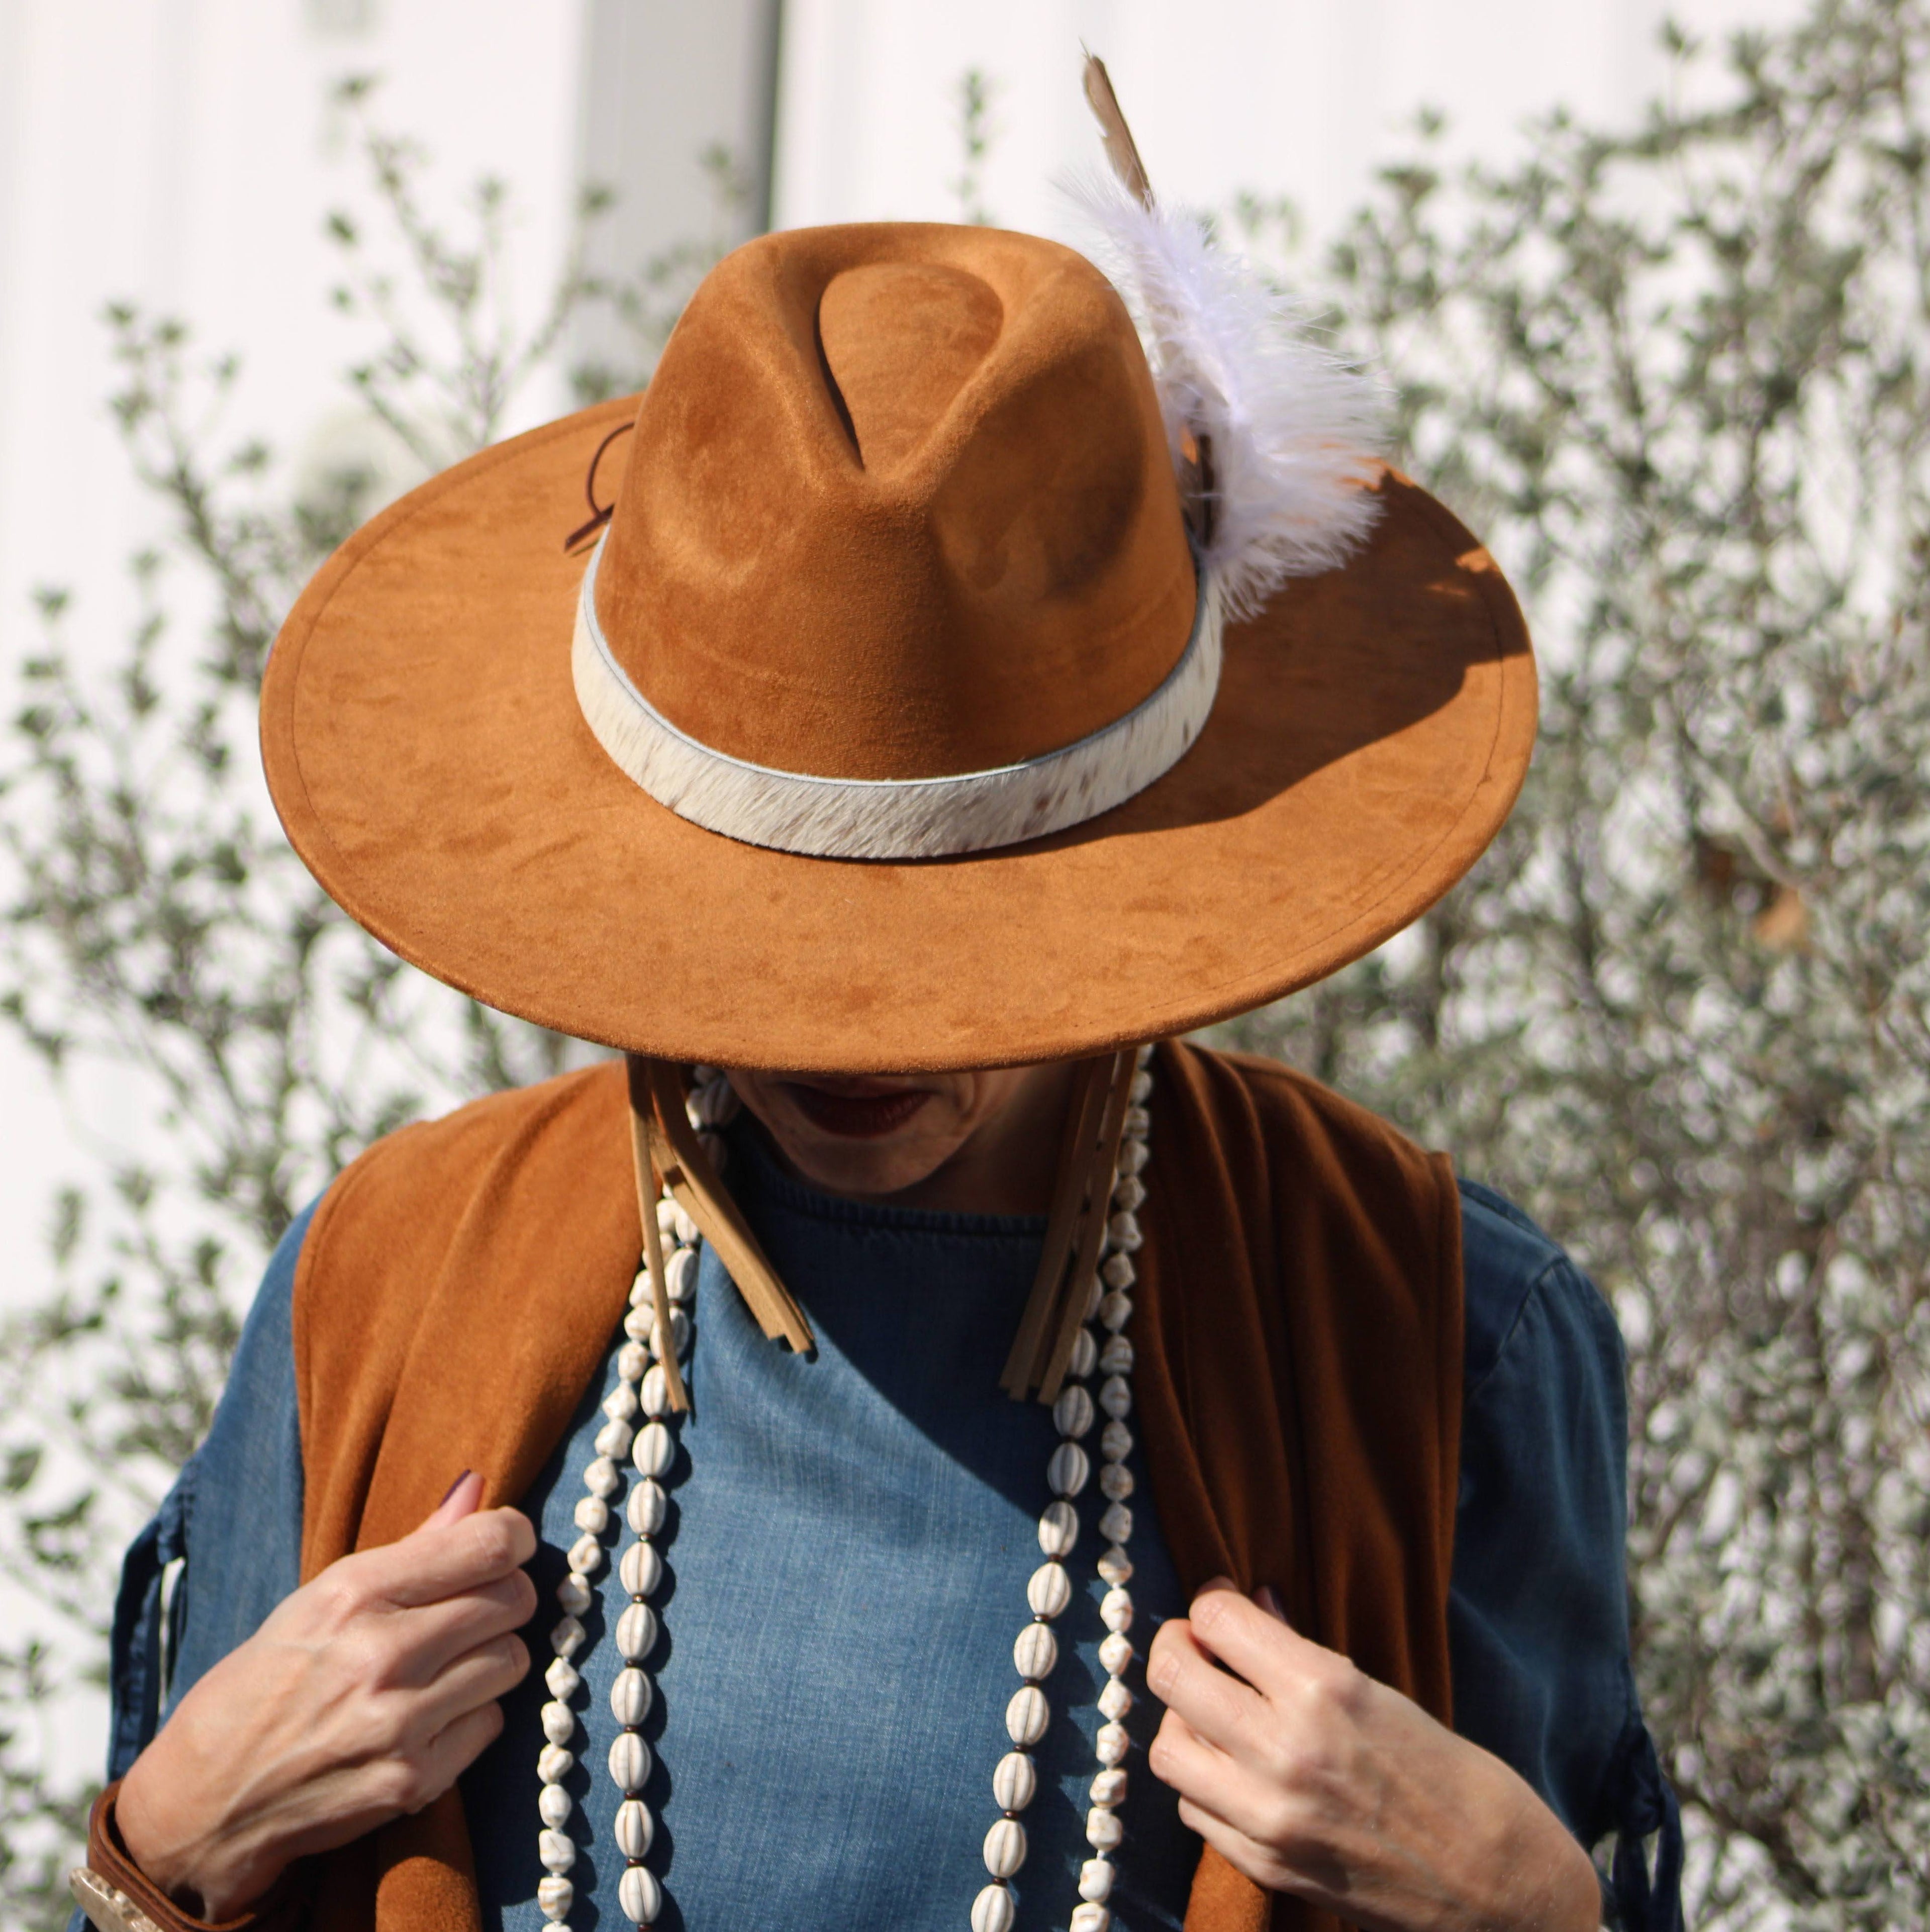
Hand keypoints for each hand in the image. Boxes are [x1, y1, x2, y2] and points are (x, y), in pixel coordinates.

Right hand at [115, 1473, 535, 1919]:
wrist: (203, 1803)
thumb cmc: (265, 1684)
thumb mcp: (321, 1599)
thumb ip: (412, 1547)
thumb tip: (477, 1489)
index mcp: (354, 1594)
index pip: (488, 1544)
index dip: (513, 1538)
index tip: (506, 1545)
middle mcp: (382, 1654)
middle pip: (513, 1599)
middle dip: (504, 1597)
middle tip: (473, 1609)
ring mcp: (401, 1722)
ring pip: (513, 1660)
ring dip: (490, 1658)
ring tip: (444, 1666)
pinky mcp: (413, 1780)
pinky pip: (491, 1723)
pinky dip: (471, 1717)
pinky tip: (428, 1718)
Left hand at [1145, 1581, 1599, 1931]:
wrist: (1496, 1883)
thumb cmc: (1449, 1776)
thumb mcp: (1379, 1693)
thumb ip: (1300, 1652)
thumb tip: (1248, 1600)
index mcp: (1324, 1691)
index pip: (1217, 1621)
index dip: (1211, 1602)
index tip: (1219, 1604)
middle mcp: (1286, 1750)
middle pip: (1172, 1676)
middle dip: (1175, 1647)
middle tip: (1194, 1645)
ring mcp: (1269, 1815)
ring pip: (1166, 1747)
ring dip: (1181, 1721)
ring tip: (1212, 1715)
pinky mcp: (1264, 1865)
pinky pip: (1192, 1808)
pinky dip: (1202, 1783)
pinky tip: (1233, 1771)